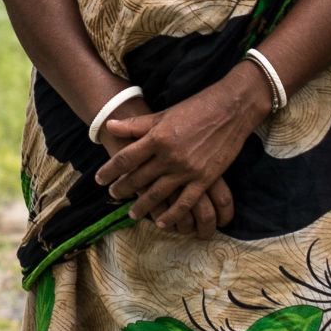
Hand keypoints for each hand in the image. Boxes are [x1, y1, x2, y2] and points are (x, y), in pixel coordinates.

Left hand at [98, 82, 258, 233]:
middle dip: (123, 189)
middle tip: (113, 196)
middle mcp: (169, 156)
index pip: (126, 158)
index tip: (100, 179)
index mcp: (157, 137)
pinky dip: (172, 214)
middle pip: (139, 178)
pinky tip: (161, 222)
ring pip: (158, 194)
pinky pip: (185, 202)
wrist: (231, 109)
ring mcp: (187, 169)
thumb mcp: (164, 114)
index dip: (110, 170)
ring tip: (132, 213)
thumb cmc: (197, 108)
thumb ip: (137, 124)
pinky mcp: (205, 178)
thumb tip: (110, 125)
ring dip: (143, 205)